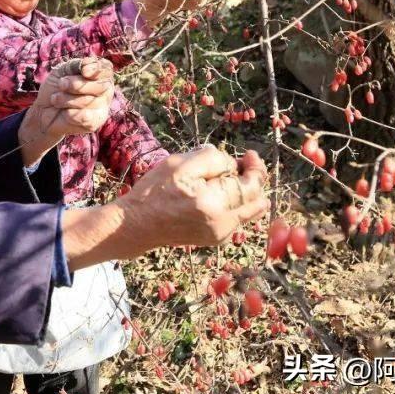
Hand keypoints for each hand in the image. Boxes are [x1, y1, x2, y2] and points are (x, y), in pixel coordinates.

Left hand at [18, 57, 113, 162]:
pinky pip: (84, 117)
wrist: (43, 111)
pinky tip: (64, 112)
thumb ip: (76, 65)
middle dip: (77, 85)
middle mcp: (104, 91)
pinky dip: (69, 113)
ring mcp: (101, 107)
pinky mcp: (94, 123)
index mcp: (99, 75)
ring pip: (88, 101)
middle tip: (61, 85)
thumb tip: (86, 67)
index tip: (83, 70)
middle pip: (101, 86)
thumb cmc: (55, 88)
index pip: (106, 69)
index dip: (96, 69)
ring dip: (66, 99)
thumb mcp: (62, 70)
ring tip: (56, 99)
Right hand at [119, 147, 268, 248]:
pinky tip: (217, 193)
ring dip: (246, 193)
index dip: (256, 167)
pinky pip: (237, 219)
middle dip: (253, 179)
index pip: (252, 186)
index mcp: (214, 203)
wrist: (137, 224)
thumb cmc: (155, 191)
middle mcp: (223, 224)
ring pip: (250, 211)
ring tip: (227, 178)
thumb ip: (212, 159)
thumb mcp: (180, 164)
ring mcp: (220, 235)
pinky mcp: (215, 239)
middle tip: (240, 164)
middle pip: (257, 200)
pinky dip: (236, 204)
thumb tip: (234, 165)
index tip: (249, 155)